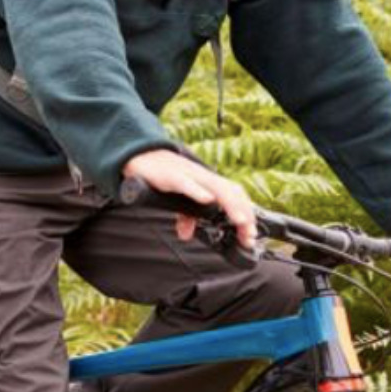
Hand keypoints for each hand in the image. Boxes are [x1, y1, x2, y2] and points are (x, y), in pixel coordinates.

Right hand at [122, 148, 257, 248]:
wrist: (140, 156)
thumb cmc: (162, 175)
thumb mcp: (177, 199)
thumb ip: (185, 215)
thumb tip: (186, 234)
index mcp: (206, 182)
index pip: (234, 194)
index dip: (247, 212)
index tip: (250, 234)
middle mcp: (202, 177)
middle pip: (232, 191)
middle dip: (245, 212)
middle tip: (249, 234)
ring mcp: (188, 175)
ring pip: (216, 187)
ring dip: (230, 204)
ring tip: (240, 221)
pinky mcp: (171, 175)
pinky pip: (187, 183)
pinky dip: (198, 191)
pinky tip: (207, 199)